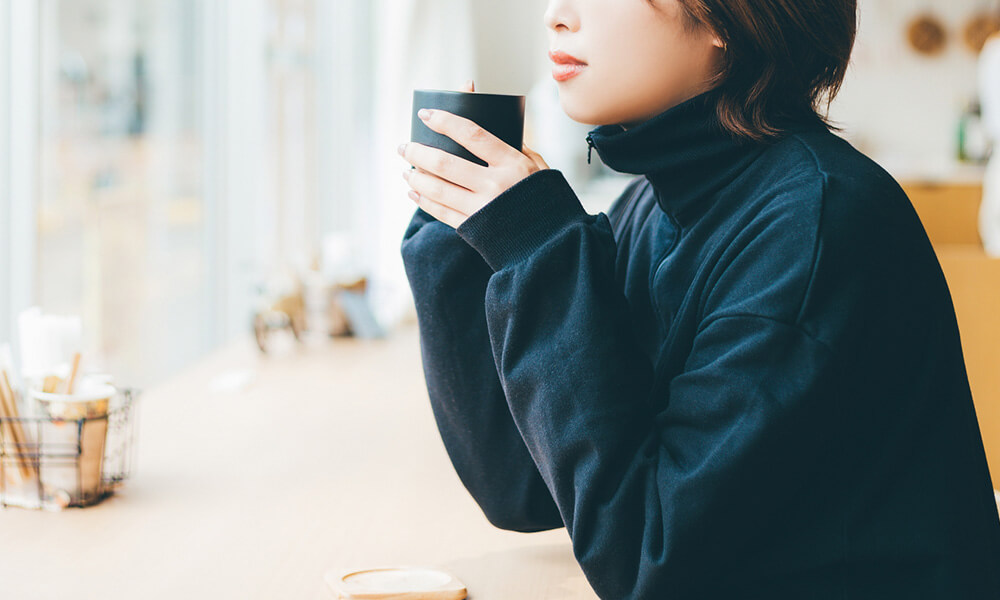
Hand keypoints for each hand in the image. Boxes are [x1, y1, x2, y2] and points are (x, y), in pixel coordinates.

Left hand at [398, 79, 548, 228]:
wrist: (551, 241)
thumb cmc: (544, 199)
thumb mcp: (537, 167)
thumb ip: (516, 147)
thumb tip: (492, 127)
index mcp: (512, 163)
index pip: (471, 134)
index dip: (445, 121)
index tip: (425, 114)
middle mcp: (494, 185)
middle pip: (445, 163)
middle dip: (418, 152)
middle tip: (404, 146)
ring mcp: (482, 209)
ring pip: (437, 189)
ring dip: (415, 177)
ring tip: (406, 170)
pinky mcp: (473, 229)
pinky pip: (441, 212)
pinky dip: (423, 201)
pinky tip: (414, 192)